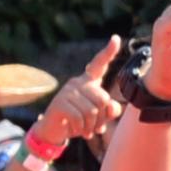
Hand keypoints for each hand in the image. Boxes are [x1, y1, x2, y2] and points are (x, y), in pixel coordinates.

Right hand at [33, 36, 126, 150]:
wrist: (54, 131)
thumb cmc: (78, 122)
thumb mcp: (97, 118)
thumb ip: (109, 111)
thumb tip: (111, 107)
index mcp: (89, 82)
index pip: (99, 65)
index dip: (108, 52)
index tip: (116, 38)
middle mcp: (78, 82)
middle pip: (102, 98)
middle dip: (102, 118)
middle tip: (96, 128)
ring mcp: (67, 91)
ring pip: (92, 110)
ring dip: (91, 126)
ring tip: (87, 131)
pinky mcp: (60, 102)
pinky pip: (79, 117)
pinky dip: (82, 128)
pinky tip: (79, 131)